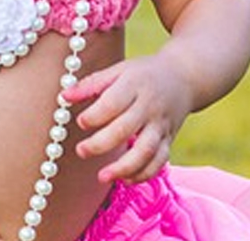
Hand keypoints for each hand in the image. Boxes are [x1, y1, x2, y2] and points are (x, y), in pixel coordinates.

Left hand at [61, 54, 192, 184]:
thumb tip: (64, 97)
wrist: (185, 78)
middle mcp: (149, 106)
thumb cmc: (144, 74)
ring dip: (123, 167)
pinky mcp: (169, 140)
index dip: (94, 115)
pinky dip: (143, 174)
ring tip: (101, 176)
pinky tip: (124, 179)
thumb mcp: (119, 70)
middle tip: (81, 151)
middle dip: (100, 144)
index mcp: (135, 84)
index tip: (80, 122)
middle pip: (125, 129)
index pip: (113, 103)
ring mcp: (161, 126)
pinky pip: (158, 162)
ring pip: (145, 151)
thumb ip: (92, 84)